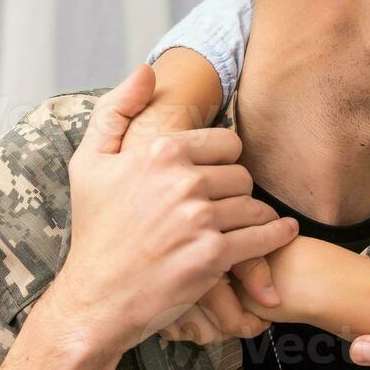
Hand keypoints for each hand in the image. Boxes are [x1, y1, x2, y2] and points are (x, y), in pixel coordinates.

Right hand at [116, 66, 284, 344]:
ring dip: (254, 217)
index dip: (223, 162)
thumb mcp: (89, 163)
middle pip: (242, 175)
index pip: (226, 143)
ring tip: (244, 226)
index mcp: (160, 152)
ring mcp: (200, 220)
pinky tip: (280, 234)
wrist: (95, 298)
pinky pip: (263, 237)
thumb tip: (146, 71)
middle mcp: (182, 181)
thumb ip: (116, 110)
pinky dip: (276, 236)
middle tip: (225, 208)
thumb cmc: (95, 232)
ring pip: (254, 206)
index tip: (215, 179)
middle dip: (236, 192)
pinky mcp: (213, 256)